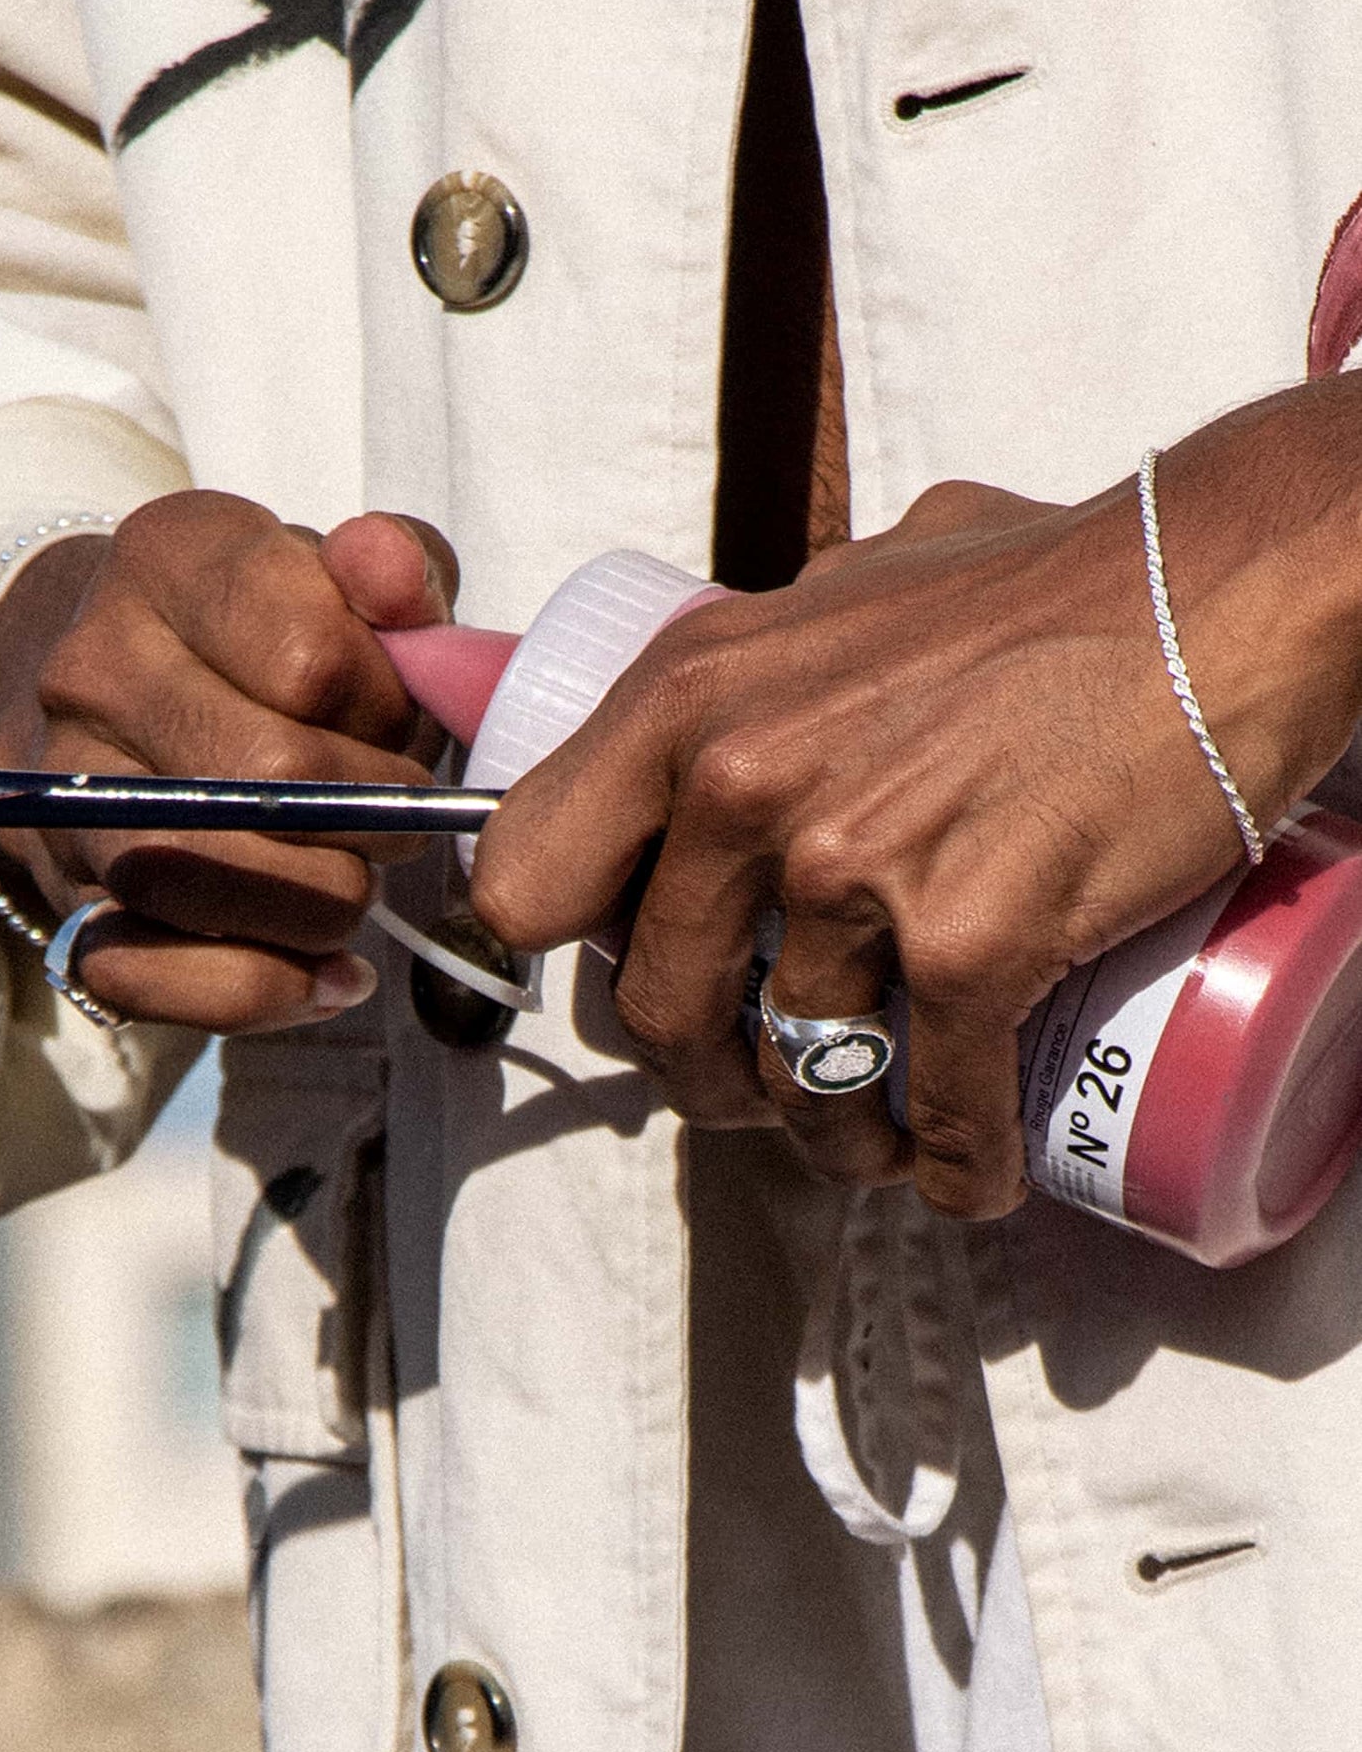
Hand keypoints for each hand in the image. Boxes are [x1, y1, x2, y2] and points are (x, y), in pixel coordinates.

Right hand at [0, 491, 457, 1031]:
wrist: (126, 692)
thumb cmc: (273, 638)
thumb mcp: (342, 578)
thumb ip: (395, 566)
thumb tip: (390, 574)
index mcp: (172, 560)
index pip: (312, 656)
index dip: (390, 714)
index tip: (402, 729)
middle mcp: (94, 666)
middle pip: (266, 773)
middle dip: (371, 818)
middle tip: (399, 823)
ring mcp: (67, 787)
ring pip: (195, 876)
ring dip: (319, 907)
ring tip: (358, 892)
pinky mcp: (67, 895)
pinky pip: (144, 974)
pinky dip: (257, 992)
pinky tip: (328, 978)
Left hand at [471, 380, 1361, 1216]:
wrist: (1223, 587)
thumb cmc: (1052, 579)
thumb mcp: (853, 585)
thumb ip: (771, 652)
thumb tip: (740, 701)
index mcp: (688, 696)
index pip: (527, 873)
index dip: (571, 946)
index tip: (628, 970)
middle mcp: (742, 781)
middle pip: (654, 1010)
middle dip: (702, 1075)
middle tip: (755, 1081)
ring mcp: (851, 866)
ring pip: (793, 1078)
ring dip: (832, 1137)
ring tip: (872, 1137)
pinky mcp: (970, 940)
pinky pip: (937, 1108)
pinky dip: (957, 1167)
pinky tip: (969, 1173)